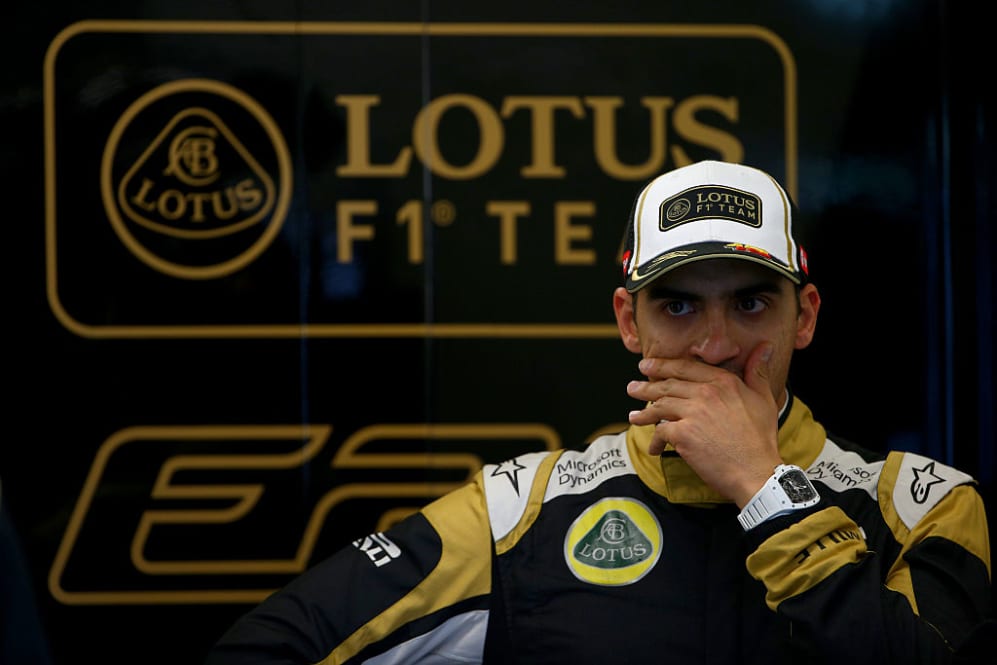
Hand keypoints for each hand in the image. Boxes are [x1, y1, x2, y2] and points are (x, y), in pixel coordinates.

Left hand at [626, 342, 782, 506]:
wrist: (756, 472)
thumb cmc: (760, 439)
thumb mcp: (764, 400)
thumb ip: (758, 372)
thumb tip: (764, 347)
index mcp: (723, 382)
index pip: (685, 368)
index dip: (663, 365)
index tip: (648, 365)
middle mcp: (706, 393)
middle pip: (667, 385)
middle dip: (646, 386)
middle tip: (632, 387)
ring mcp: (692, 413)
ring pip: (659, 406)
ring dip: (644, 412)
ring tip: (634, 416)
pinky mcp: (683, 435)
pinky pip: (660, 432)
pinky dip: (655, 440)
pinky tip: (654, 447)